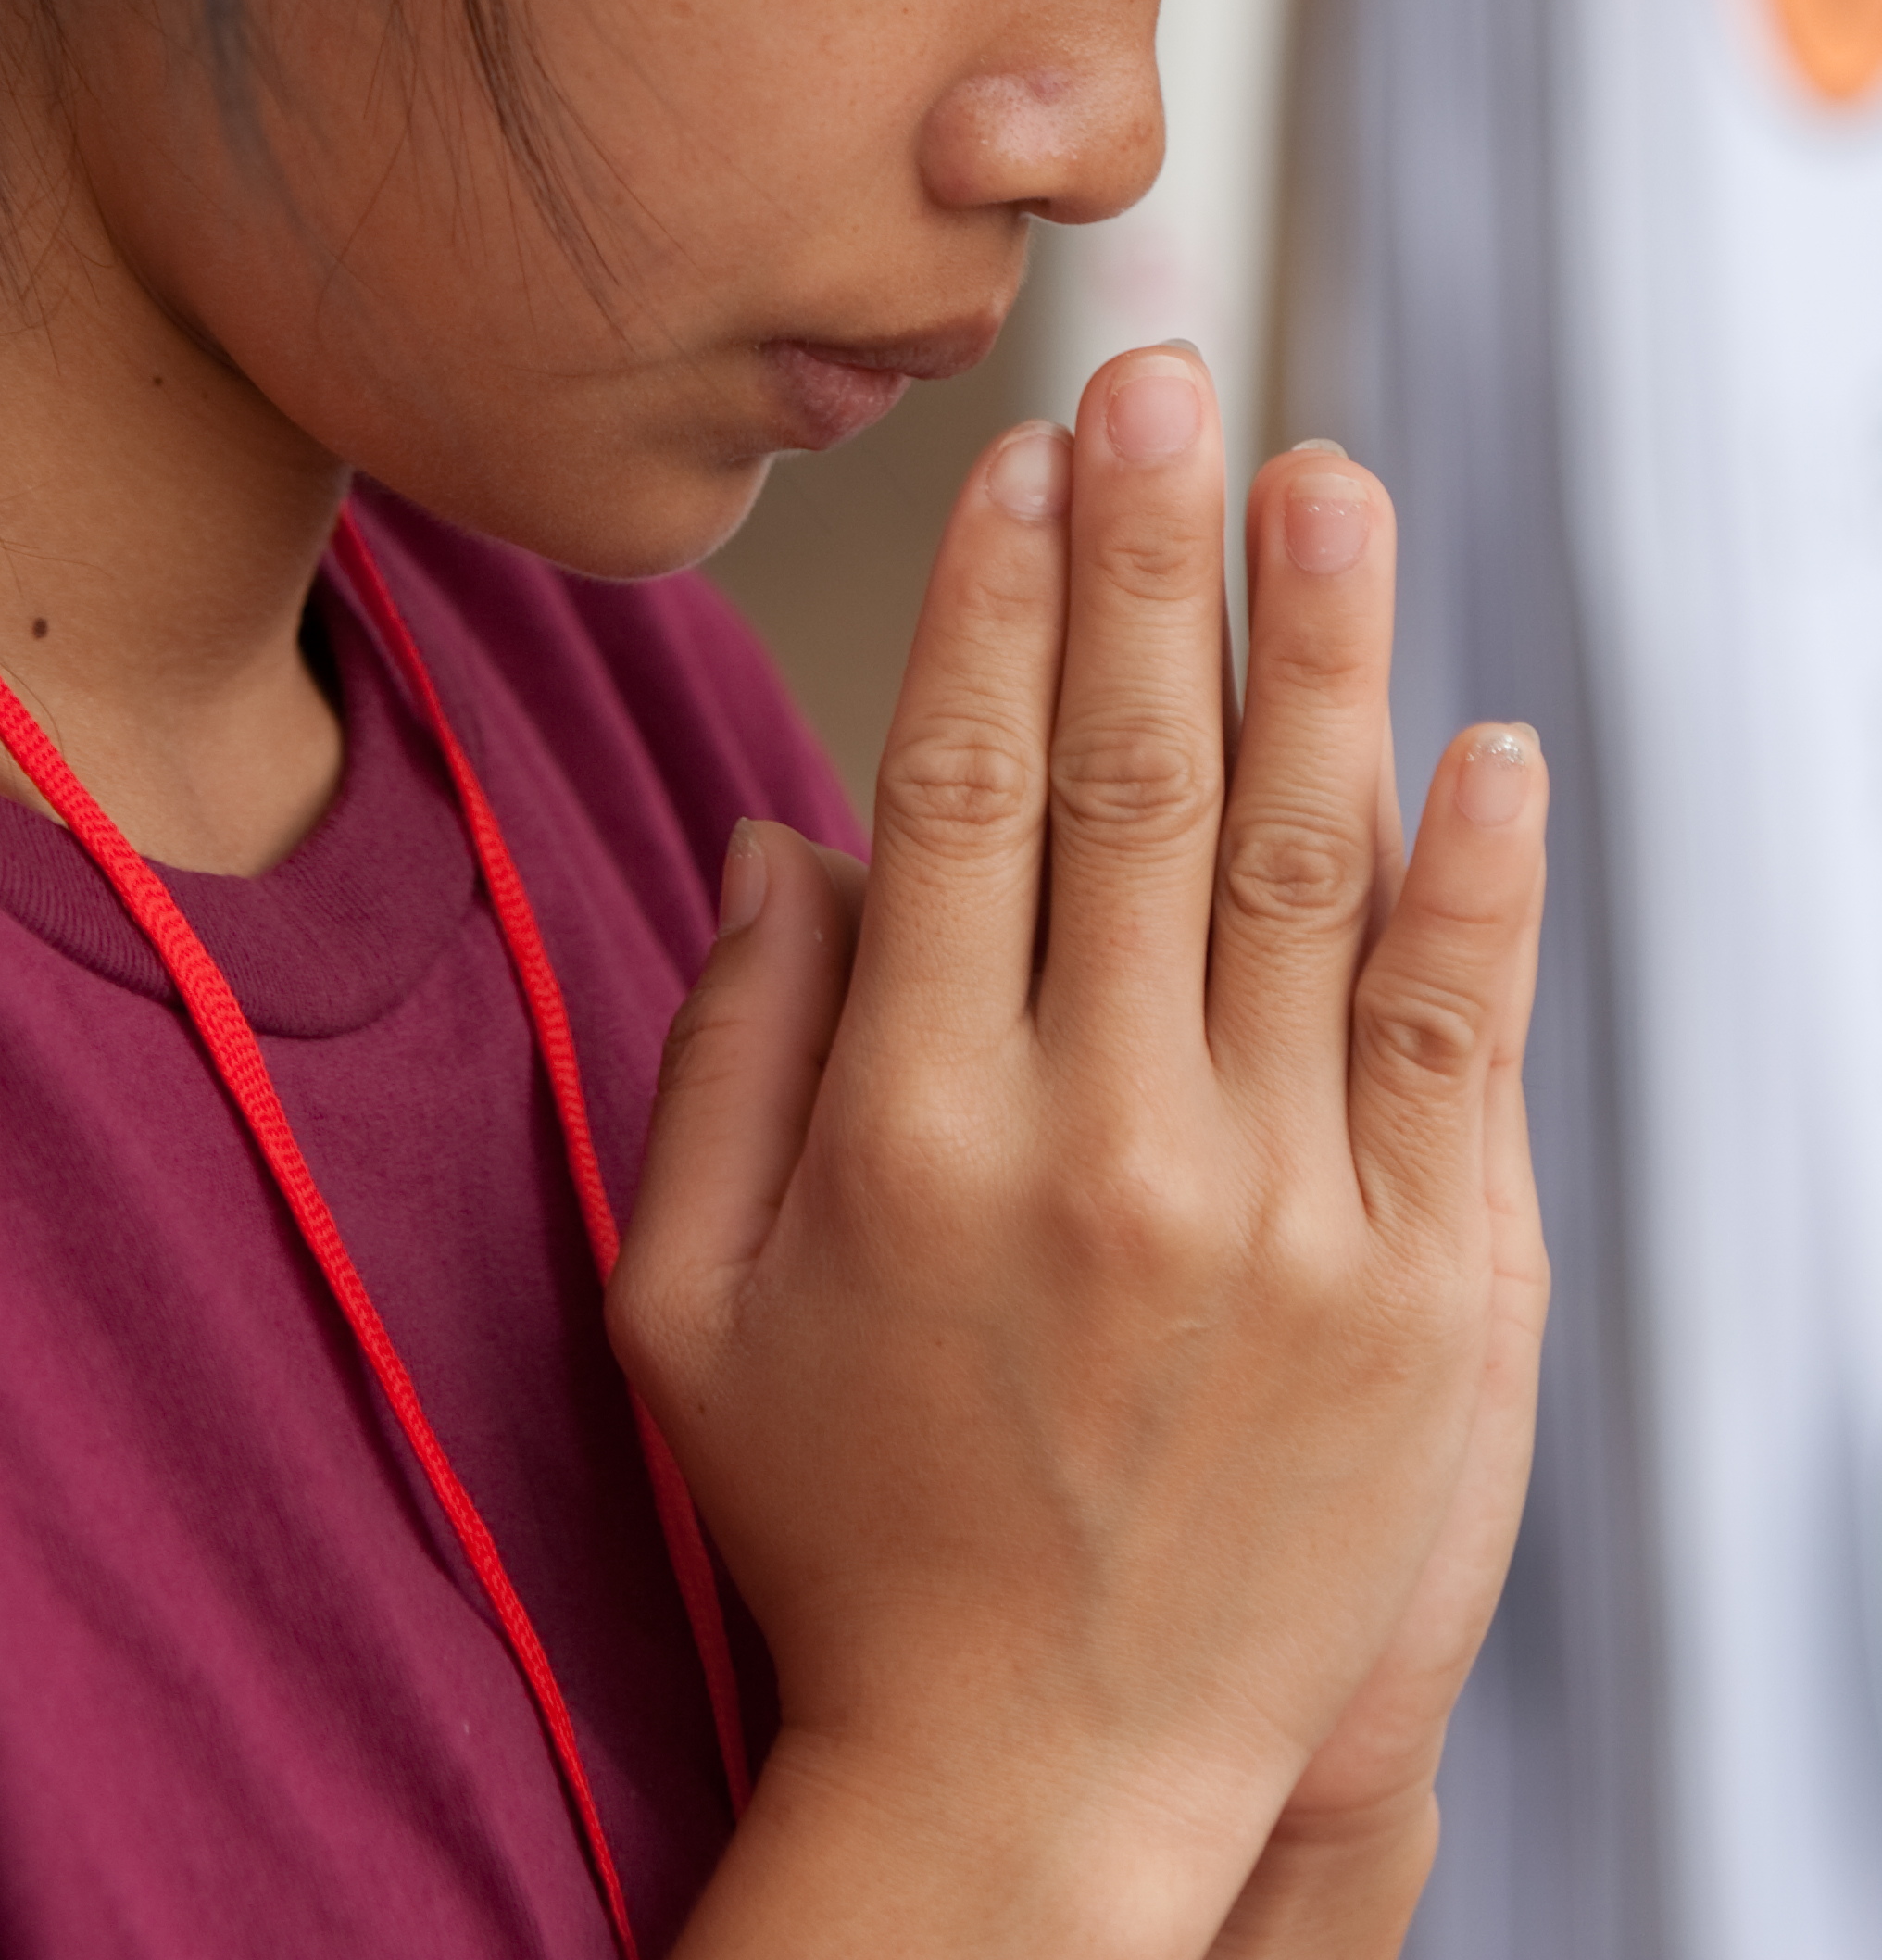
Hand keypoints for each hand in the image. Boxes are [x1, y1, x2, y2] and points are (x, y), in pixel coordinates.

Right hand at [614, 348, 1548, 1958]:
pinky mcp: (1429, 1292)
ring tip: (1327, 480)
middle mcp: (1100, 1148)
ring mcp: (1282, 1219)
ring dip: (1320, 649)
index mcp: (909, 1132)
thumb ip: (724, 1052)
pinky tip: (1482, 736)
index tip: (1021, 458)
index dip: (991, 601)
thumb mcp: (685, 1309)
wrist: (1053, 1791)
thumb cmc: (841, 1531)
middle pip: (1138, 782)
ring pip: (1309, 865)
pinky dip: (1477, 873)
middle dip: (1146, 554)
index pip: (961, 791)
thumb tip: (788, 826)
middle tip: (1165, 377)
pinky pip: (1461, 1032)